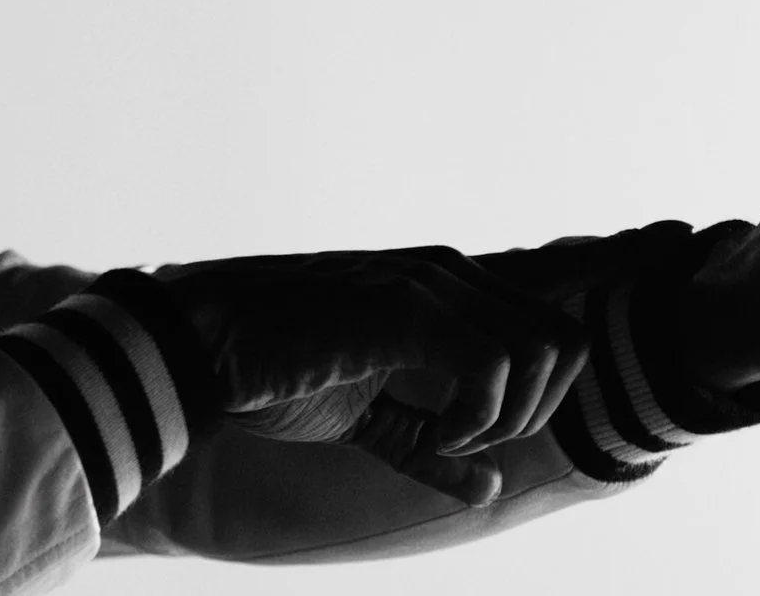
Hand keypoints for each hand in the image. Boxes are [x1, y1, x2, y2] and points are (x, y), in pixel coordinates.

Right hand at [157, 246, 590, 506]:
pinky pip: (493, 366)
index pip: (550, 314)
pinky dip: (477, 418)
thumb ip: (428, 446)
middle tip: (463, 440)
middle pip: (563, 338)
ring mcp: (425, 283)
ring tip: (446, 436)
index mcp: (440, 284)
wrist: (196, 349)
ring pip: (542, 349)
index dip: (552, 373)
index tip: (495, 410)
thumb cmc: (268, 376)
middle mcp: (443, 271)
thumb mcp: (365, 417)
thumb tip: (489, 487)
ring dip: (507, 416)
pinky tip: (435, 432)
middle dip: (533, 410)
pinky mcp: (402, 309)